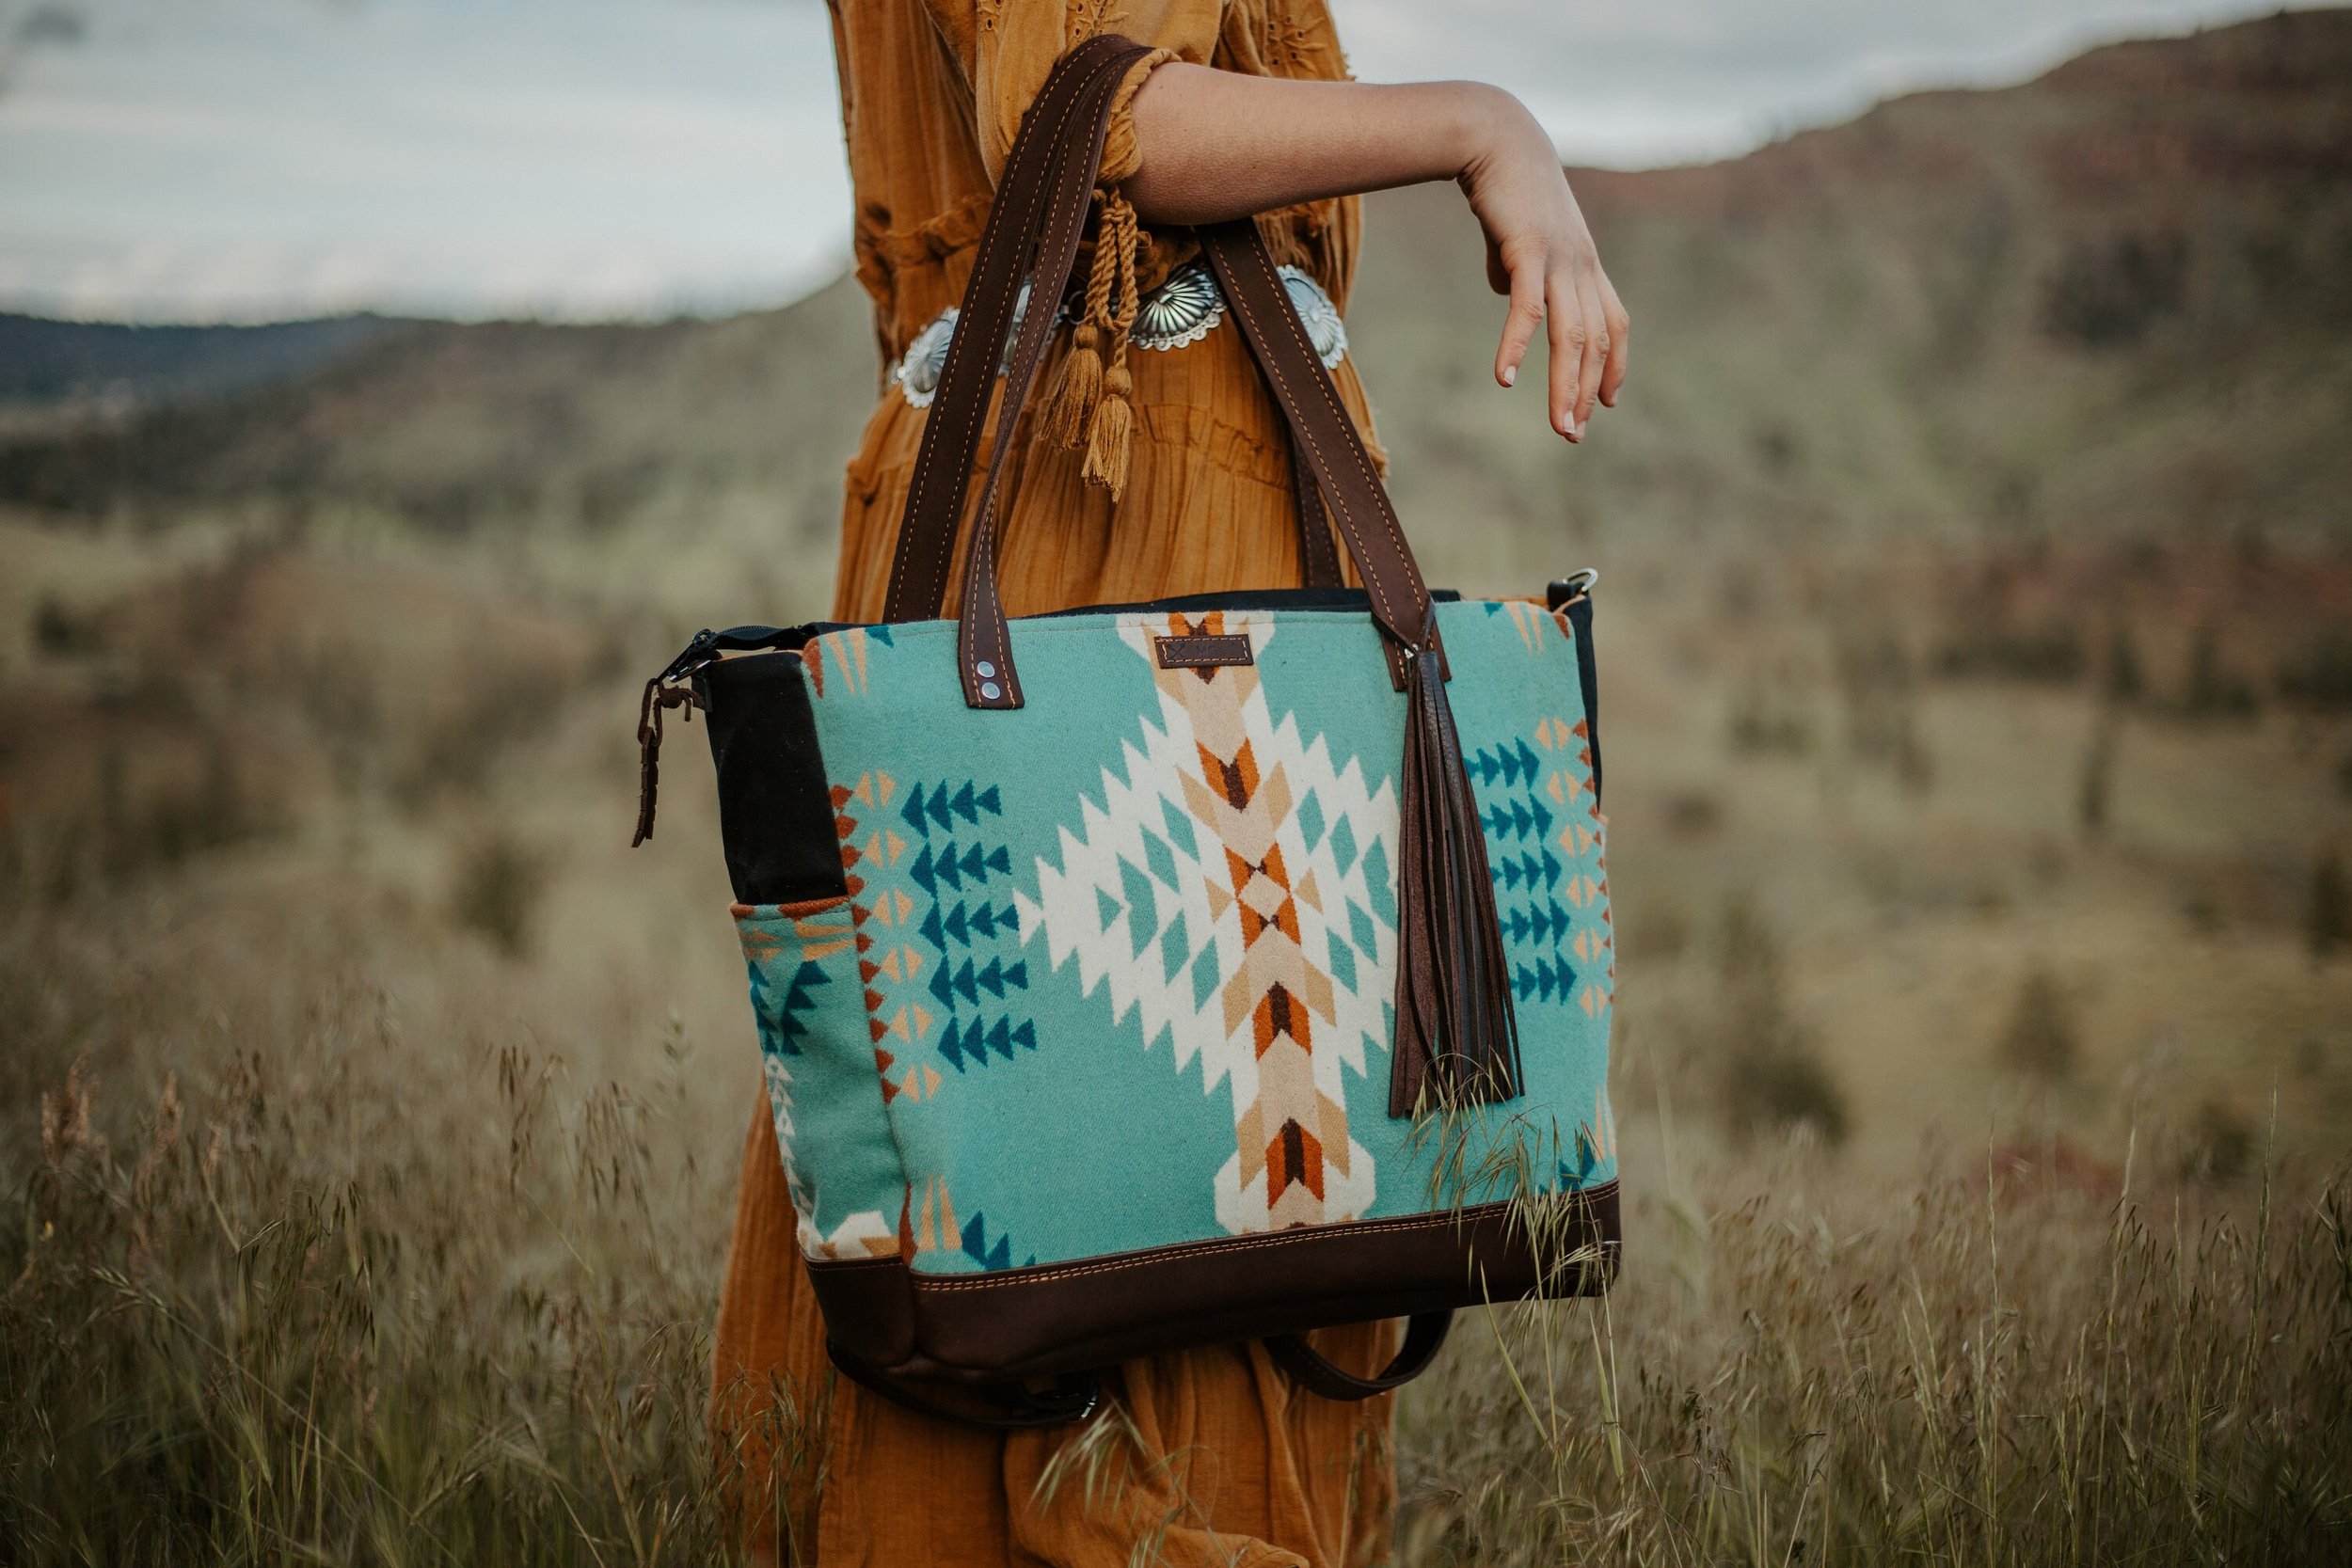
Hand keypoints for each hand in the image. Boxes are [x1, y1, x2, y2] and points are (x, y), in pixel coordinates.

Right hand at [1455, 88, 1629, 440]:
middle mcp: (1581, 265)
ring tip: (1560, 426)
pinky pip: (1528, 309)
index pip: (1612, 324)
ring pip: (1570, 335)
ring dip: (1565, 385)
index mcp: (1584, 265)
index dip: (1613, 365)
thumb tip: (1504, 291)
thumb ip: (1515, 267)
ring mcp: (1559, 258)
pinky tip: (1505, 379)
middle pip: (1594, 342)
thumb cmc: (1507, 186)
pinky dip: (1517, 345)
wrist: (1497, 137)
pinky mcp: (1528, 250)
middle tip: (1573, 434)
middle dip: (1586, 392)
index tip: (1606, 403)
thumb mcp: (1516, 236)